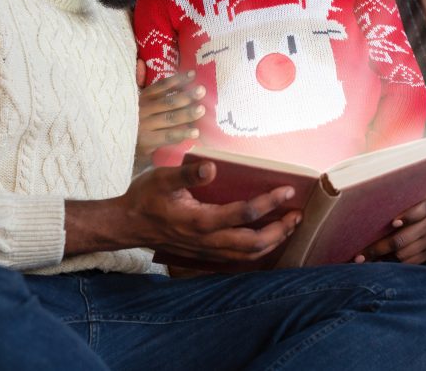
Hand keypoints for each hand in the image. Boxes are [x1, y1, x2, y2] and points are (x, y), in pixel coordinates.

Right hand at [112, 161, 300, 261]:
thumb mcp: (162, 177)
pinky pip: (238, 258)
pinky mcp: (206, 255)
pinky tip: (268, 239)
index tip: (287, 191)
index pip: (244, 214)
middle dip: (280, 230)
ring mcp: (207, 251)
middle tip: (297, 214)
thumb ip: (188, 174)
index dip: (269, 203)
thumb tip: (212, 168)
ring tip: (289, 225)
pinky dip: (258, 251)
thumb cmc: (146, 198)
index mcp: (200, 220)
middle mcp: (207, 240)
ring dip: (273, 242)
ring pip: (248, 255)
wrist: (128, 225)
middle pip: (253, 243)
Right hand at [137, 71, 205, 154]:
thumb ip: (141, 85)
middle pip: (168, 101)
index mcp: (141, 98)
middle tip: (202, 90)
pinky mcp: (147, 141)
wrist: (115, 145)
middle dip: (186, 96)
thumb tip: (141, 63)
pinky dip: (182, 133)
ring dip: (186, 113)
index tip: (192, 74)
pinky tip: (195, 132)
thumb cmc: (130, 123)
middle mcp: (143, 110)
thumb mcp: (133, 103)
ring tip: (201, 110)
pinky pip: (167, 136)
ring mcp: (145, 126)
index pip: (161, 86)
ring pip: (170, 118)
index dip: (177, 79)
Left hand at [355, 192, 425, 264]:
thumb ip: (408, 195)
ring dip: (383, 259)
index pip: (418, 211)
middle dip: (380, 247)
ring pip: (405, 255)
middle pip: (403, 239)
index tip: (392, 222)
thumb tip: (378, 191)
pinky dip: (395, 264)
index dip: (405, 217)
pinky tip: (380, 264)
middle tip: (360, 254)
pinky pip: (411, 263)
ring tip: (364, 261)